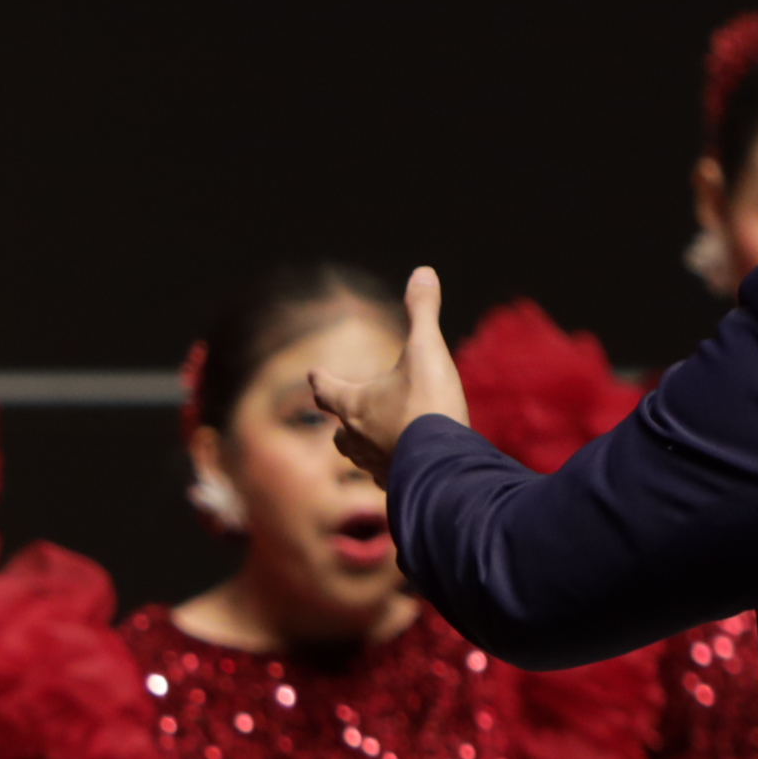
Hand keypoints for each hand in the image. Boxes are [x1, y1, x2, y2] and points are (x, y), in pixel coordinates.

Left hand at [308, 266, 469, 484]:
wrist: (444, 466)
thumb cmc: (428, 405)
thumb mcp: (426, 350)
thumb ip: (422, 312)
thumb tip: (422, 272)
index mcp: (355, 405)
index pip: (327, 390)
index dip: (320, 380)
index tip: (313, 375)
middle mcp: (357, 438)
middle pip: (340, 431)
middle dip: (341, 421)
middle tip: (341, 416)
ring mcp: (376, 466)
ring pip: (360, 456)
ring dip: (363, 447)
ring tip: (371, 442)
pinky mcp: (398, 486)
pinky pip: (387, 477)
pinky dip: (391, 469)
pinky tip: (401, 470)